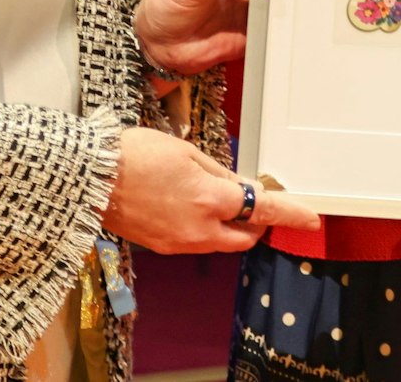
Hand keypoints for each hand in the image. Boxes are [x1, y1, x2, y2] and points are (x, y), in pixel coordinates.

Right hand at [103, 127, 319, 254]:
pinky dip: (206, 229)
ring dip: (230, 227)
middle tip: (256, 201)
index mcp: (210, 200)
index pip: (263, 210)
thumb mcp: (187, 152)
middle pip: (245, 237)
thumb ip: (219, 173)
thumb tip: (240, 186)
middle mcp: (199, 229)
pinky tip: (193, 207)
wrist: (90, 179)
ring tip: (219, 199)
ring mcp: (179, 243)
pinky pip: (197, 243)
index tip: (310, 218)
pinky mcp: (162, 247)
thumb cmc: (135, 155)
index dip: (290, 214)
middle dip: (256, 223)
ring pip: (221, 243)